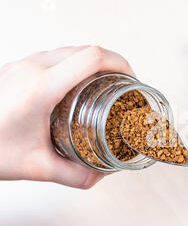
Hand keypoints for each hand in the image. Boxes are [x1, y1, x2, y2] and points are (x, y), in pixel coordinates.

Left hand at [0, 46, 133, 187]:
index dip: (120, 63)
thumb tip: (101, 174)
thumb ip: (75, 175)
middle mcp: (33, 68)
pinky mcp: (18, 66)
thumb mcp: (36, 168)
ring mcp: (23, 64)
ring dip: (94, 62)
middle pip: (86, 49)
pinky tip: (78, 84)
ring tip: (106, 84)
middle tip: (124, 84)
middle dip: (113, 63)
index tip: (132, 79)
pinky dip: (76, 63)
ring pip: (71, 49)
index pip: (92, 58)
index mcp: (41, 88)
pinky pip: (56, 55)